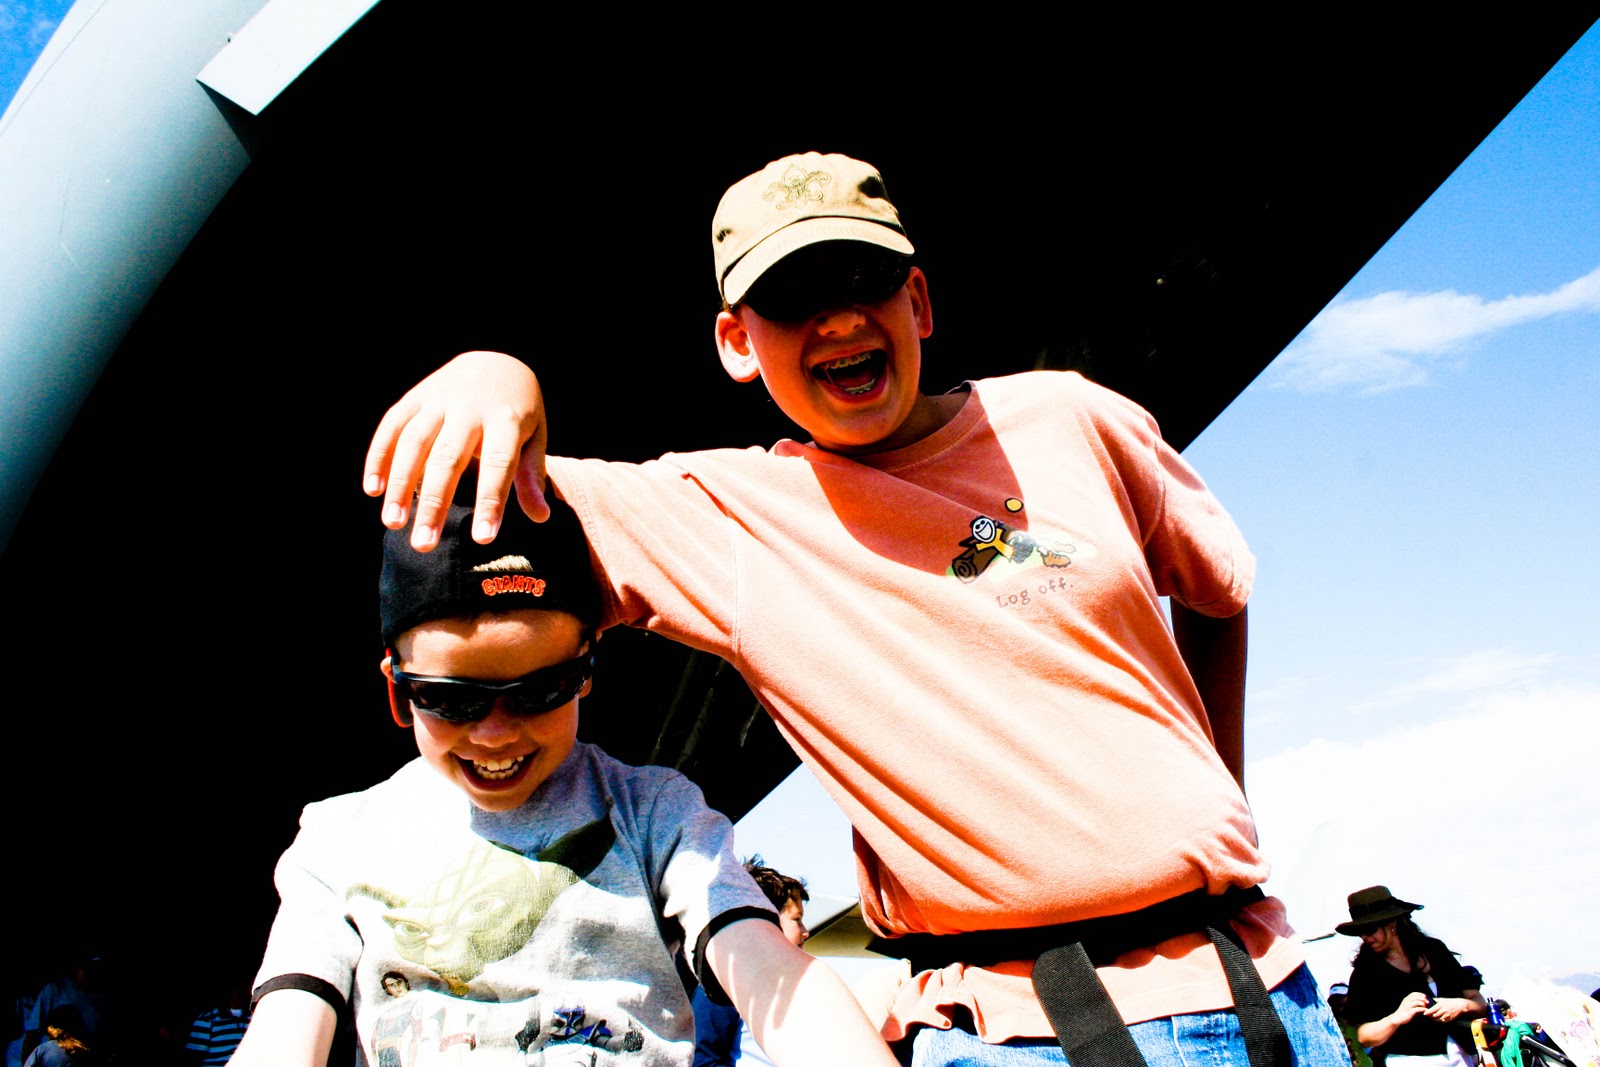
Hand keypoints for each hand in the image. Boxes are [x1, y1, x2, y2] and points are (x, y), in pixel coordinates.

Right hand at [364, 352, 548, 549]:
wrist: (494, 361)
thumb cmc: (517, 412)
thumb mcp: (534, 437)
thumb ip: (532, 475)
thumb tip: (540, 517)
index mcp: (507, 419)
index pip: (499, 464)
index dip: (491, 502)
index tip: (483, 539)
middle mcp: (470, 407)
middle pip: (448, 459)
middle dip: (434, 503)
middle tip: (423, 545)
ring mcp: (438, 399)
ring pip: (413, 442)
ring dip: (399, 484)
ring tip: (392, 523)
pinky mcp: (414, 396)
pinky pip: (391, 426)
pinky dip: (378, 456)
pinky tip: (372, 490)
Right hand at [1392, 991, 1431, 1023]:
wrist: (1397, 1018)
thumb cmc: (1403, 1012)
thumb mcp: (1406, 1005)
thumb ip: (1411, 1002)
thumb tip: (1419, 1001)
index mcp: (1406, 999)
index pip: (1413, 994)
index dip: (1420, 994)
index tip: (1425, 996)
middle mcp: (1407, 1001)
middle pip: (1416, 997)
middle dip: (1423, 998)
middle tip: (1428, 1002)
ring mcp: (1408, 1006)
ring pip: (1417, 1002)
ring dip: (1423, 1003)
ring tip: (1427, 1006)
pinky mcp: (1410, 1012)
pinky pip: (1418, 1009)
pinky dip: (1423, 1009)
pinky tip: (1426, 1010)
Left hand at [1424, 997, 1473, 1022]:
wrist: (1460, 1005)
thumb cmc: (1450, 1002)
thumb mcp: (1442, 999)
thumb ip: (1435, 1000)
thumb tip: (1427, 999)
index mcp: (1441, 1005)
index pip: (1432, 1010)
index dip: (1427, 1012)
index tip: (1424, 1013)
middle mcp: (1444, 1010)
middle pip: (1434, 1015)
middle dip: (1430, 1016)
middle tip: (1427, 1016)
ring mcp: (1447, 1015)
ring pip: (1438, 1019)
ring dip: (1434, 1019)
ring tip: (1431, 1018)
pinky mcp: (1450, 1018)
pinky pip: (1443, 1021)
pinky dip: (1439, 1021)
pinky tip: (1437, 1019)